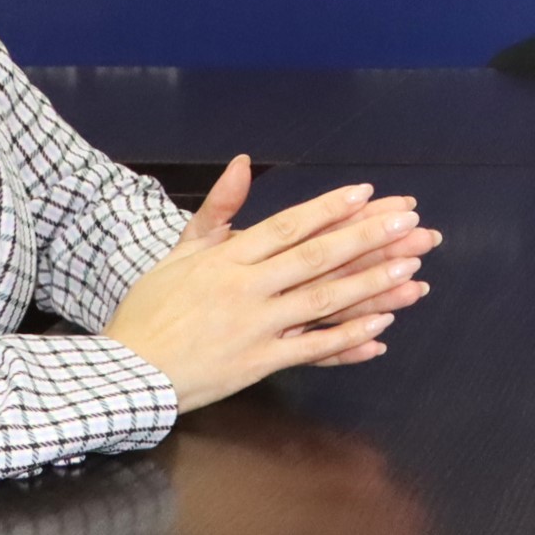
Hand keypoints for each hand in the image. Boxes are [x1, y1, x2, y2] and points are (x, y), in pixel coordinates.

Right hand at [107, 157, 440, 411]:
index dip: (330, 209)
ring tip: (410, 270)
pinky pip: (311, 350)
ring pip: (322, 302)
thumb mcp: (178, 253)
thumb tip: (242, 162)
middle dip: (367, 239)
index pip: (288, 226)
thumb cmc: (150, 310)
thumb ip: (217, 209)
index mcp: (227, 257)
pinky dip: (347, 339)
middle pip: (316, 258)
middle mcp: (245, 287)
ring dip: (370, 285)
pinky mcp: (257, 364)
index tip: (368, 195)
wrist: (124, 372)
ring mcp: (254, 327)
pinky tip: (381, 327)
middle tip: (409, 223)